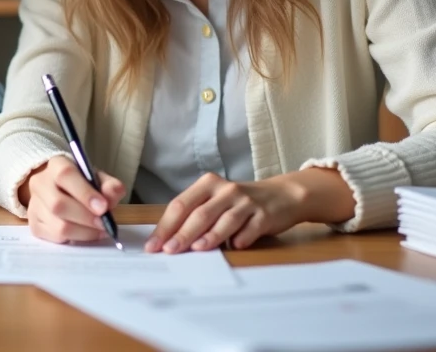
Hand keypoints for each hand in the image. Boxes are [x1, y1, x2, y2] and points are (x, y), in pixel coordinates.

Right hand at [21, 155, 125, 244]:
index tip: (103, 207)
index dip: (85, 193)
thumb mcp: (99, 179)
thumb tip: (111, 198)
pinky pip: (55, 238)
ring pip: (58, 225)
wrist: (62, 191)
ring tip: (99, 230)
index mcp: (56, 165)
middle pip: (58, 204)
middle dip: (86, 217)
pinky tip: (86, 233)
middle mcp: (40, 183)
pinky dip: (75, 239)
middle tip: (104, 224)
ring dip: (83, 232)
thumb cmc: (83, 184)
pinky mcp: (34, 225)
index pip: (65, 175)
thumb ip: (110, 186)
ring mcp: (34, 205)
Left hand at [146, 168, 355, 252]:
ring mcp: (246, 202)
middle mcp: (225, 190)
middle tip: (169, 250)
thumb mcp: (215, 201)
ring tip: (196, 249)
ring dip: (210, 236)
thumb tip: (167, 240)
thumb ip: (195, 215)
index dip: (165, 226)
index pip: (180, 205)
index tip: (153, 245)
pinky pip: (250, 229)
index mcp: (207, 184)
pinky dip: (241, 239)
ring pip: (224, 221)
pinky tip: (233, 247)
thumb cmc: (239, 202)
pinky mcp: (264, 215)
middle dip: (182, 233)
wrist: (282, 196)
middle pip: (199, 213)